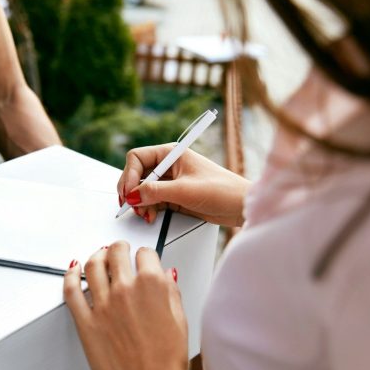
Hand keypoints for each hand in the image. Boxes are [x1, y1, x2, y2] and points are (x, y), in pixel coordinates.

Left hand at [63, 242, 191, 369]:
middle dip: (119, 248)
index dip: (145, 256)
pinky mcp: (86, 322)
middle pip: (116, 253)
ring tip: (99, 256)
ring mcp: (103, 305)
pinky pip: (71, 290)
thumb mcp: (180, 320)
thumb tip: (166, 274)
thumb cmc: (168, 362)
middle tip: (118, 250)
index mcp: (153, 286)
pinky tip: (73, 271)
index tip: (143, 259)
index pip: (145, 254)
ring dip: (96, 256)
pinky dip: (70, 275)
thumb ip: (171, 291)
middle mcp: (126, 290)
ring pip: (92, 265)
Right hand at [118, 144, 250, 226]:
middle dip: (132, 191)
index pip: (137, 158)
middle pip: (137, 174)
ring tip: (144, 214)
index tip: (129, 192)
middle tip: (131, 206)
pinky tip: (151, 216)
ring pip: (143, 190)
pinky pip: (152, 201)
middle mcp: (169, 165)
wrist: (240, 207)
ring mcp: (171, 182)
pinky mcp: (174, 197)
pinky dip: (148, 209)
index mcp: (171, 153)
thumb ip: (155, 192)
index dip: (130, 175)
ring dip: (139, 203)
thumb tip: (133, 195)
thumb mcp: (184, 191)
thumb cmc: (222, 190)